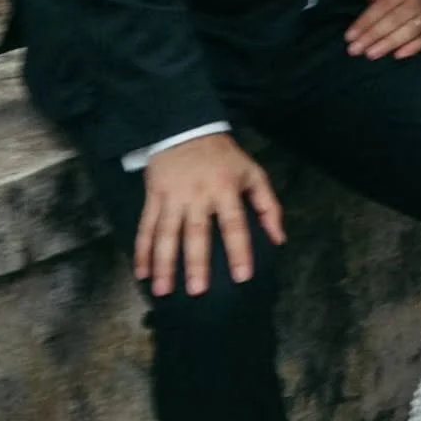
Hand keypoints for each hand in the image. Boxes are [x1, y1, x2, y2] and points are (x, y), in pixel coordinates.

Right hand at [135, 134, 284, 298]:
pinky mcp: (153, 196)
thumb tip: (279, 239)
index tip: (242, 277)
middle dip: (196, 262)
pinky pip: (146, 226)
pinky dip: (142, 250)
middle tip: (196, 291)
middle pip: (196, 232)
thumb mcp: (253, 173)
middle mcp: (198, 195)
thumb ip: (269, 206)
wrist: (186, 128)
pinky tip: (141, 273)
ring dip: (163, 263)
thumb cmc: (225, 158)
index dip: (239, 250)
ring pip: (166, 233)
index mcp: (226, 189)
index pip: (234, 224)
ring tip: (162, 290)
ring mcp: (173, 196)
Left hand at [345, 0, 420, 60]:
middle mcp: (419, 2)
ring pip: (407, 31)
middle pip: (393, 20)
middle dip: (372, 35)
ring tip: (370, 54)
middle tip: (354, 49)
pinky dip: (412, 48)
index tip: (349, 36)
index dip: (366, 20)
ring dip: (388, 43)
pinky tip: (398, 56)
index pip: (383, 5)